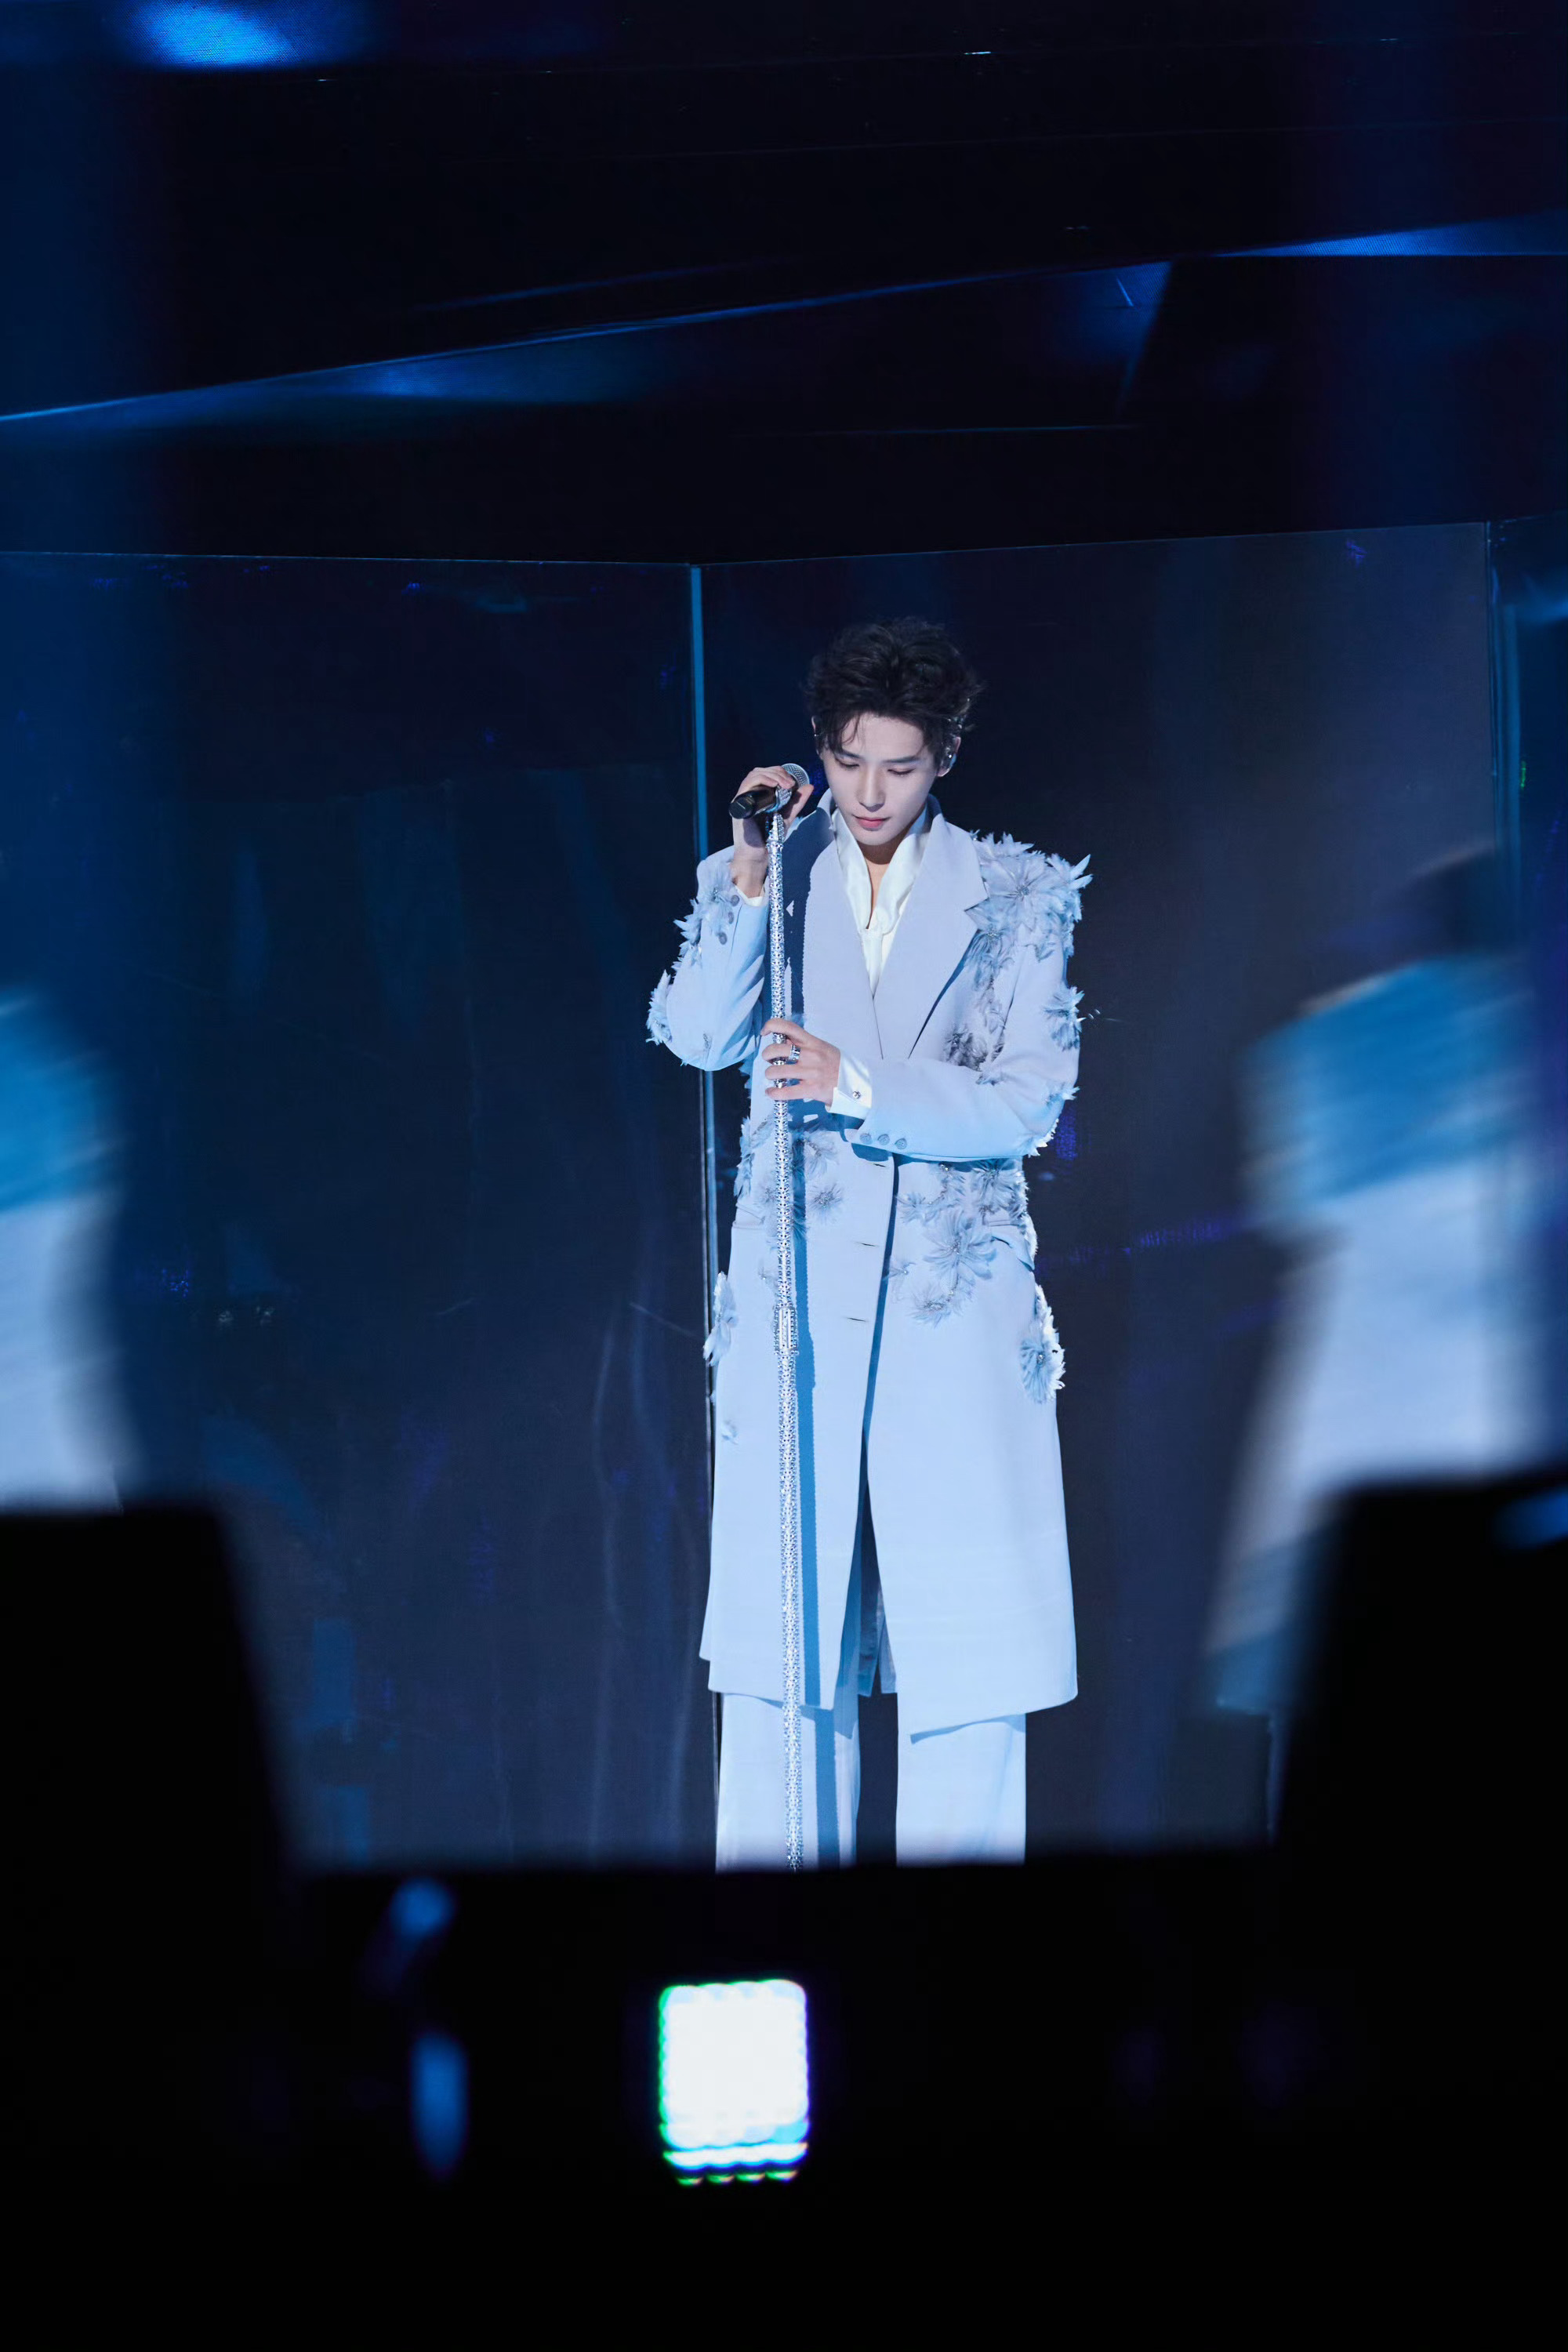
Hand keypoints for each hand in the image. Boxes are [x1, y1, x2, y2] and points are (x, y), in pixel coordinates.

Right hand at [731, 765, 815, 897]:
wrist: (758, 856)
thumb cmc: (768, 839)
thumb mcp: (786, 816)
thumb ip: (796, 802)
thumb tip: (809, 786)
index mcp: (757, 796)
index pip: (765, 774)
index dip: (779, 772)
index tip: (792, 782)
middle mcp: (748, 796)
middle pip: (759, 771)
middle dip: (777, 772)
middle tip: (790, 783)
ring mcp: (743, 800)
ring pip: (754, 775)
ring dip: (772, 775)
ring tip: (786, 784)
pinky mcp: (740, 806)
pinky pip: (748, 785)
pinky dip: (762, 781)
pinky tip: (774, 786)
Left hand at [761, 1018, 840, 1106]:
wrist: (856, 1084)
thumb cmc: (836, 1065)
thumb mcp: (822, 1048)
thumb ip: (803, 1044)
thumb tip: (782, 1040)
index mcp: (812, 1042)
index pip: (788, 1026)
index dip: (771, 1026)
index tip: (765, 1032)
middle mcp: (810, 1055)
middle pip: (777, 1049)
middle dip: (767, 1055)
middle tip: (771, 1060)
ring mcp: (811, 1072)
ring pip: (777, 1071)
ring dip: (770, 1074)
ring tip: (773, 1077)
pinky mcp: (811, 1089)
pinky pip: (785, 1091)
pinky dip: (774, 1093)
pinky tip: (772, 1092)